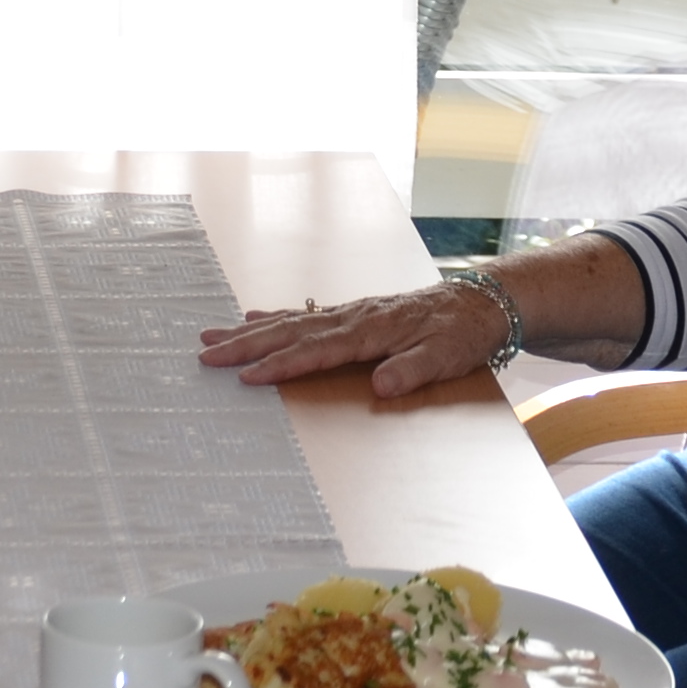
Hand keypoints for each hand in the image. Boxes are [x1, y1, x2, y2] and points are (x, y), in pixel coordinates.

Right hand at [197, 285, 503, 396]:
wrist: (480, 303)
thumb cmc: (462, 333)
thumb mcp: (446, 356)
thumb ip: (413, 370)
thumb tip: (381, 384)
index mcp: (370, 331)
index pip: (316, 351)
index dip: (280, 364)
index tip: (248, 376)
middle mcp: (352, 318)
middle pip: (289, 332)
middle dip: (245, 345)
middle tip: (205, 354)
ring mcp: (348, 312)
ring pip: (289, 320)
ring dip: (249, 329)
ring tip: (211, 334)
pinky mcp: (351, 312)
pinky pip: (303, 313)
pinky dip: (274, 315)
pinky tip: (253, 316)